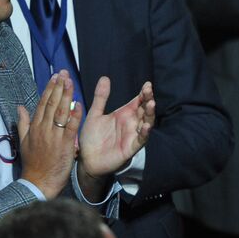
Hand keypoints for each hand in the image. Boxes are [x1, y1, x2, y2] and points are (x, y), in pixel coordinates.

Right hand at [17, 73, 79, 199]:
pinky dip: (75, 116)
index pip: (43, 103)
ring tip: (70, 82)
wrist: (38, 182)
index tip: (55, 76)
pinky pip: (71, 127)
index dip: (49, 89)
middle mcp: (43, 128)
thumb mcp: (23, 141)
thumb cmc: (33, 163)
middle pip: (51, 104)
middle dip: (58, 87)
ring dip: (66, 96)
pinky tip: (79, 104)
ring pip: (60, 112)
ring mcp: (54, 136)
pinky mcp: (64, 145)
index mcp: (34, 127)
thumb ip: (23, 123)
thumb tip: (20, 107)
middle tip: (64, 73)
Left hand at [77, 78, 154, 194]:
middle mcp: (131, 123)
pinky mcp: (131, 147)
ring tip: (151, 104)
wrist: (87, 159)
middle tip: (149, 91)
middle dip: (148, 100)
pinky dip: (145, 133)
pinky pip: (141, 140)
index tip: (147, 84)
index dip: (143, 93)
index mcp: (124, 114)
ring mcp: (133, 135)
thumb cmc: (92, 138)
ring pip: (146, 123)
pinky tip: (146, 126)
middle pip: (145, 110)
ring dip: (150, 114)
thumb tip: (105, 78)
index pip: (138, 101)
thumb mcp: (95, 114)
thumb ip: (101, 98)